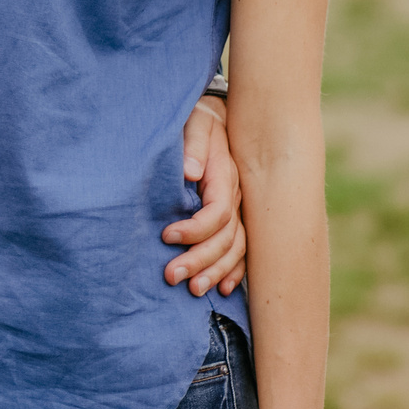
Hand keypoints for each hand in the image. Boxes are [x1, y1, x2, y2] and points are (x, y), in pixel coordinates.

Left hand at [166, 96, 246, 296]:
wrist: (216, 118)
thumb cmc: (198, 123)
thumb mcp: (194, 125)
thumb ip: (192, 146)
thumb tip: (191, 173)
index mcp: (225, 179)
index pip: (218, 213)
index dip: (194, 229)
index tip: (166, 235)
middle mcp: (236, 199)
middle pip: (226, 239)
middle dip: (200, 260)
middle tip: (171, 276)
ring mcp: (239, 211)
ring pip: (235, 250)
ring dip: (215, 272)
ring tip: (193, 290)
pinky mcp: (235, 218)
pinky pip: (242, 251)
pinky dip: (234, 271)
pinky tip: (222, 289)